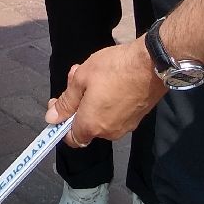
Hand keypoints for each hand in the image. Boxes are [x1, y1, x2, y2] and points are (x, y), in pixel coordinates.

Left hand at [45, 38, 165, 148]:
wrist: (152, 64)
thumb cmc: (113, 69)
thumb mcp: (81, 78)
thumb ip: (66, 101)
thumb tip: (51, 118)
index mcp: (91, 125)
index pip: (72, 139)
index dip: (62, 123)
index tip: (59, 104)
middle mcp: (109, 132)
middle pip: (86, 124)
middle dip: (78, 102)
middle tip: (77, 76)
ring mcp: (125, 126)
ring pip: (100, 116)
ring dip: (92, 99)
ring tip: (93, 73)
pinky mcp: (137, 118)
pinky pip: (115, 113)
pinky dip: (108, 100)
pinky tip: (110, 80)